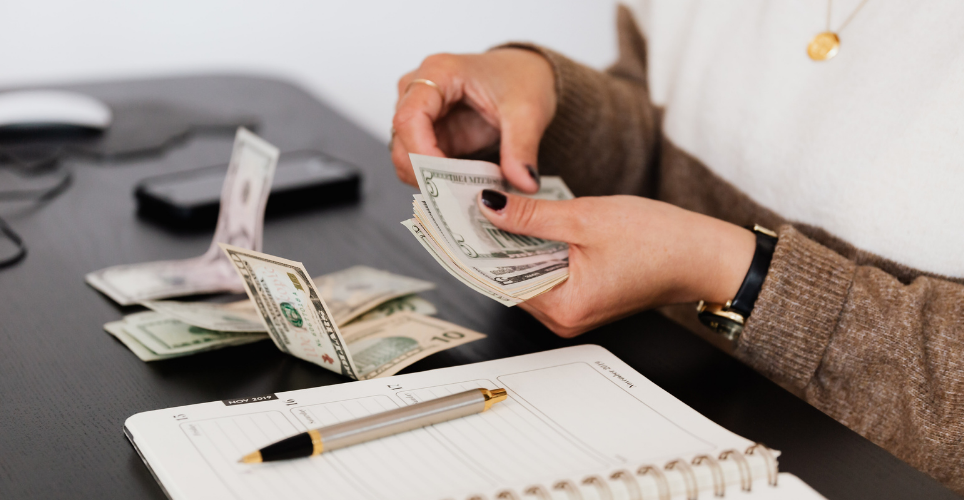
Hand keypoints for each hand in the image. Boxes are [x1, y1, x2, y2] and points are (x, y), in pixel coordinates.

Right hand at [391, 48, 555, 192]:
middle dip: (426, 174)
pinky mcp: (429, 134)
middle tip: (460, 197)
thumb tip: (524, 183)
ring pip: (406, 157)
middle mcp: (419, 90)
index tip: (446, 180)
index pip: (409, 118)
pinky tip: (462, 187)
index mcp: (439, 72)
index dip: (422, 154)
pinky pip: (420, 164)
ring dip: (431, 180)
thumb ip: (522, 148)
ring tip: (466, 193)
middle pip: (402, 141)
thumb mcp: (528, 112)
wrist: (527, 74)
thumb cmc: (521, 78)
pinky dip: (438, 181)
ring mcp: (421, 113)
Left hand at [477, 190, 756, 336]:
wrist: (704, 254)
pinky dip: (536, 249)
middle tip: (470, 205)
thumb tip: (490, 207)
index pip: (499, 279)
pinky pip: (547, 273)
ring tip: (497, 207)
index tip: (454, 221)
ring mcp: (574, 310)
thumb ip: (531, 216)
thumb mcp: (585, 218)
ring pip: (527, 274)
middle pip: (510, 278)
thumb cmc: (660, 241)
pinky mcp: (584, 296)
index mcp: (564, 307)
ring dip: (514, 243)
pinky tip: (529, 222)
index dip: (475, 247)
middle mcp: (565, 318)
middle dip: (492, 242)